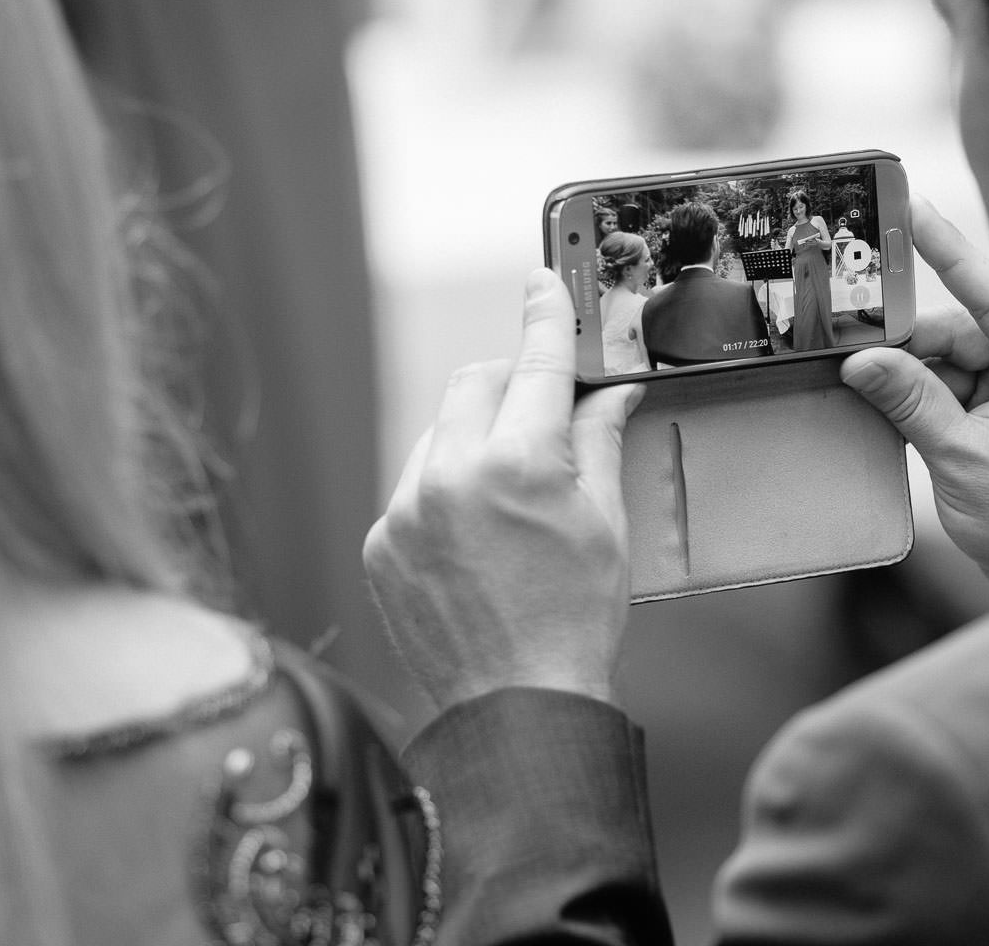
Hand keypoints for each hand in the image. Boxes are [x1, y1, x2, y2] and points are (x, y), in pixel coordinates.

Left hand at [364, 270, 642, 711]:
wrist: (516, 707)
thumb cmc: (575, 620)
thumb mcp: (605, 524)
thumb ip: (598, 443)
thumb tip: (608, 391)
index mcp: (517, 464)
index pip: (534, 362)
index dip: (545, 316)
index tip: (542, 281)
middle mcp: (450, 475)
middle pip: (474, 382)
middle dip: (510, 384)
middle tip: (544, 411)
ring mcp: (405, 510)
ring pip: (439, 432)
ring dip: (475, 438)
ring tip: (510, 493)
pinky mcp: (380, 543)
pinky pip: (413, 485)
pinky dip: (444, 488)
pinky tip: (475, 532)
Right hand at [841, 199, 988, 595]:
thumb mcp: (966, 463)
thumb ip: (914, 404)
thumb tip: (864, 361)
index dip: (954, 254)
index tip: (914, 211)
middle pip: (965, 330)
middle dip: (910, 343)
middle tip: (855, 349)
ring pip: (950, 359)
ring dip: (910, 376)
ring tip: (867, 388)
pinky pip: (950, 388)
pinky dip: (916, 397)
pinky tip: (885, 403)